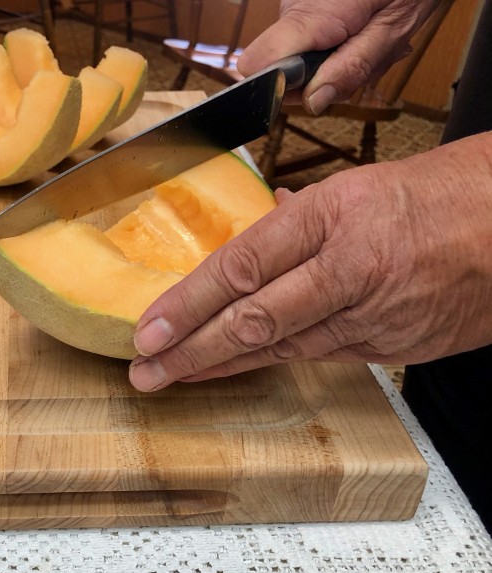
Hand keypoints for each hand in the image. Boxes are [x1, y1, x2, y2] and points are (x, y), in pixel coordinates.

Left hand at [128, 133, 491, 391]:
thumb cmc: (435, 197)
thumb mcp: (355, 189)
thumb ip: (294, 222)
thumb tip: (245, 239)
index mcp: (333, 216)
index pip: (242, 266)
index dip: (188, 304)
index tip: (147, 328)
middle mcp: (349, 270)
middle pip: (254, 320)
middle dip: (191, 350)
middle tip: (145, 370)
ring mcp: (373, 316)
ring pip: (281, 349)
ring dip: (221, 366)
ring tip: (174, 376)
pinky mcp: (391, 348)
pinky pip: (318, 357)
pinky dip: (271, 363)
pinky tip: (234, 369)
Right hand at [237, 0, 439, 113]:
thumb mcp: (393, 29)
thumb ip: (353, 68)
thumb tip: (314, 101)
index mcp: (313, 15)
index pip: (258, 63)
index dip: (281, 86)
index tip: (315, 87)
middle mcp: (294, 8)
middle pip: (281, 69)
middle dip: (322, 78)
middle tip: (364, 59)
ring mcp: (296, 7)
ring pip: (297, 61)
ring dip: (335, 64)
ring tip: (368, 41)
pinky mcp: (302, 9)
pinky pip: (308, 45)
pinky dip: (337, 48)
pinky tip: (360, 33)